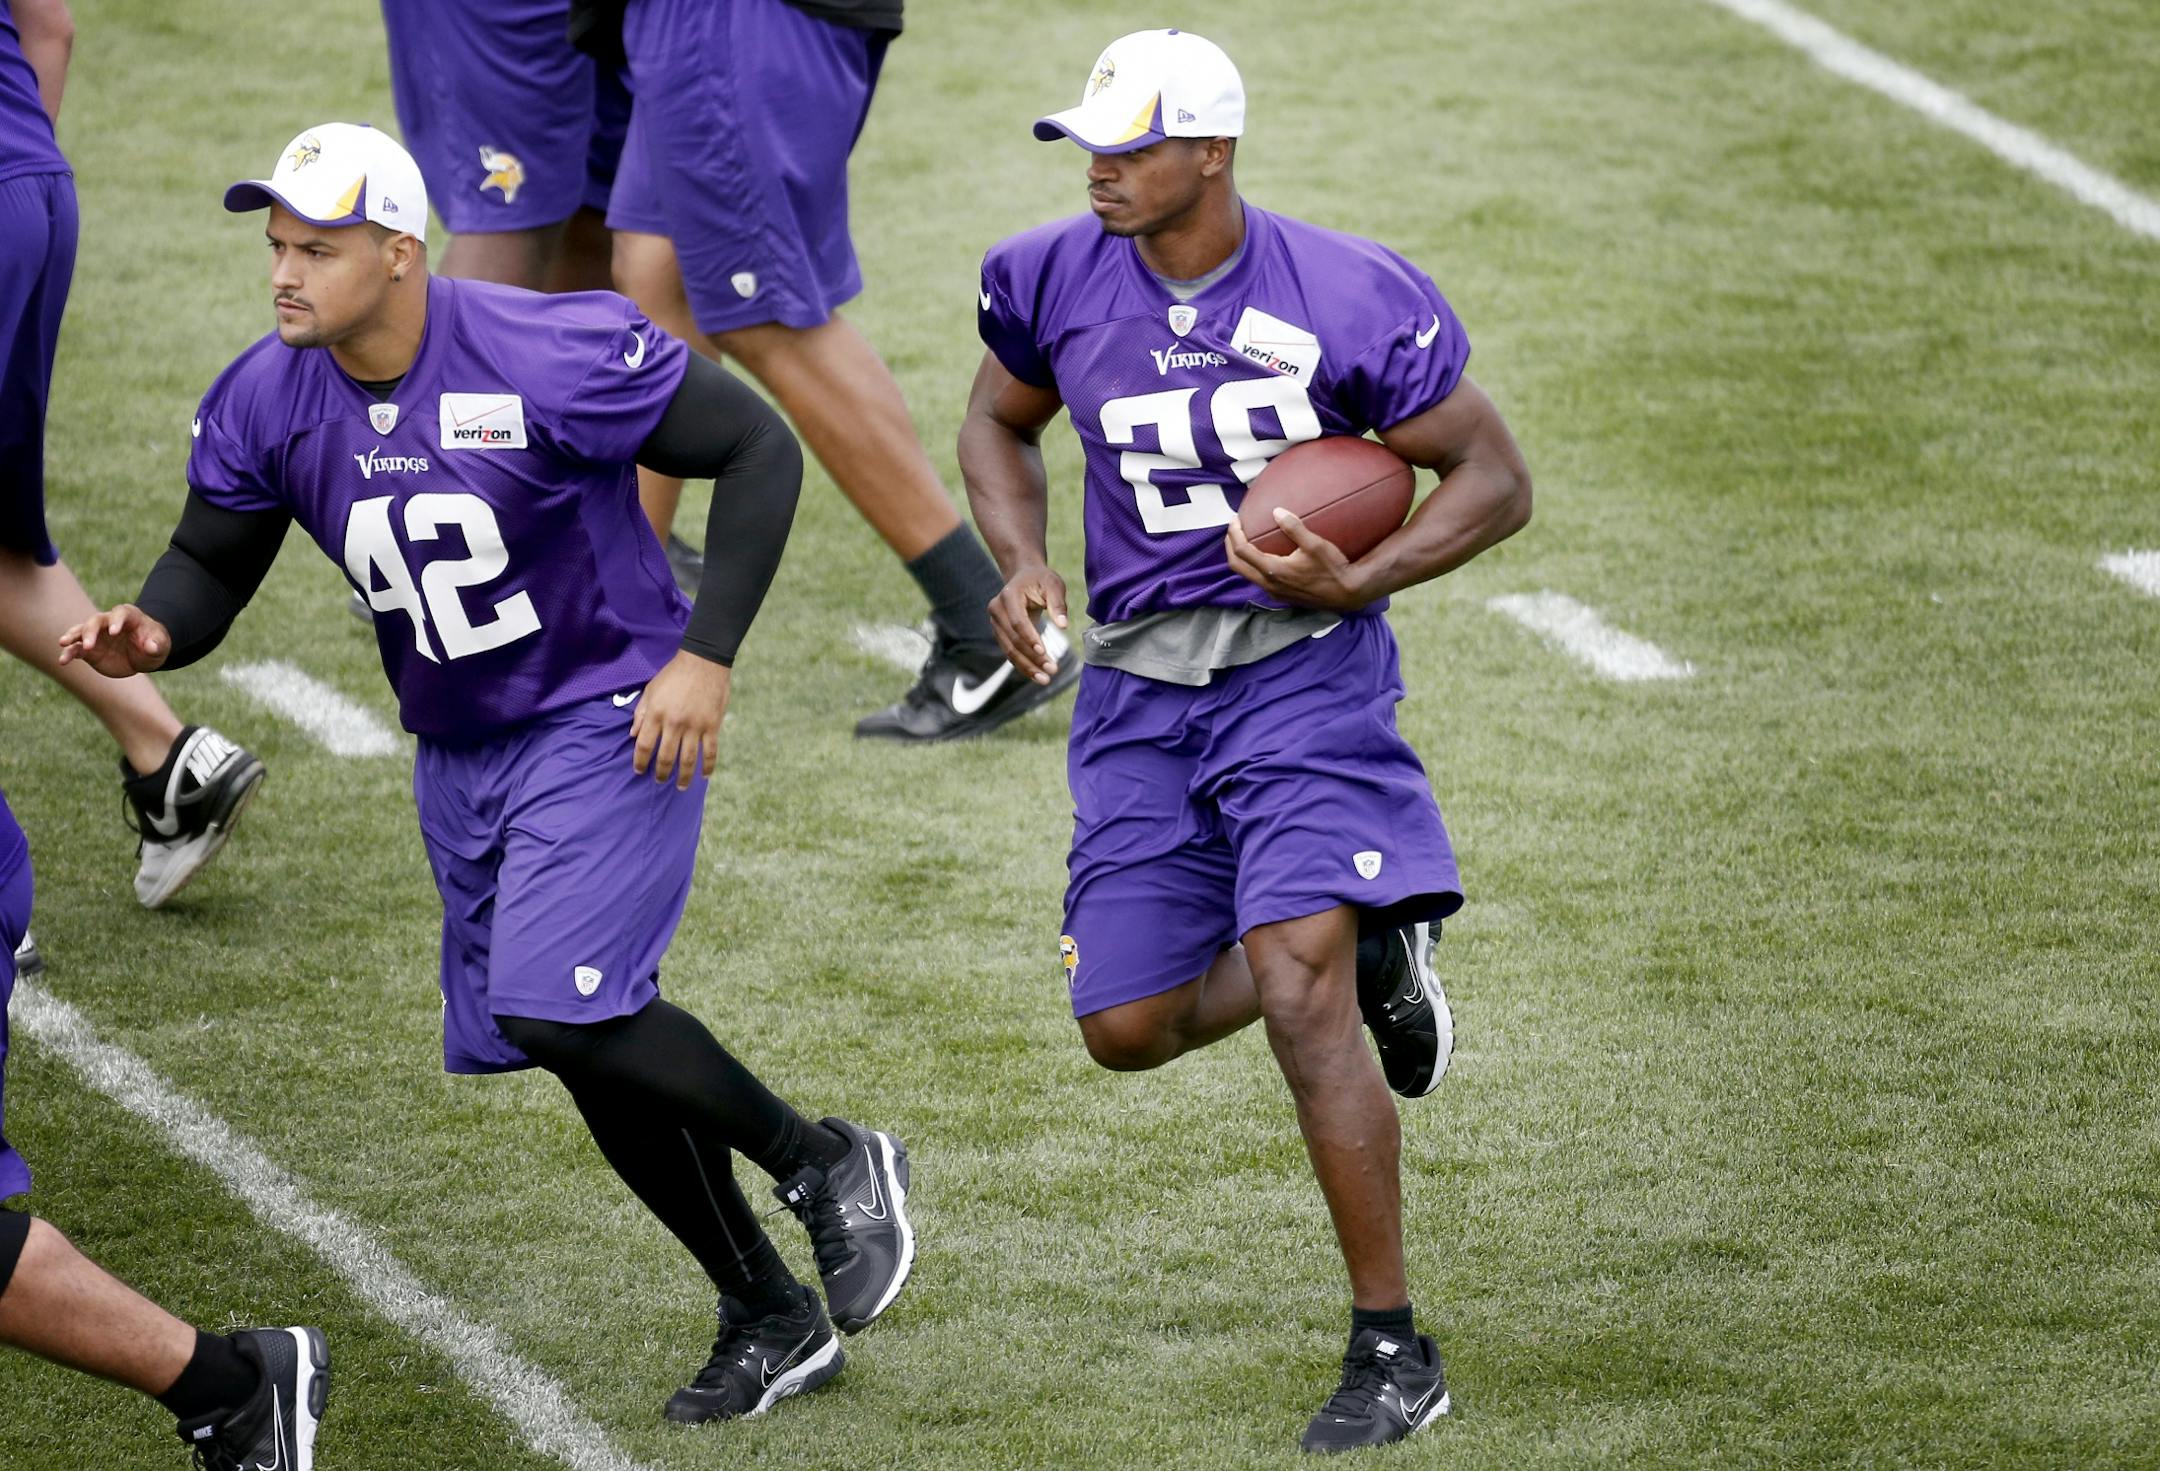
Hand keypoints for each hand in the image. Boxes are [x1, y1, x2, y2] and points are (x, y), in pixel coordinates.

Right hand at [56, 604, 172, 677]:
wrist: (144, 654)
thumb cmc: (154, 644)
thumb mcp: (160, 646)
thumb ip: (156, 645)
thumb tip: (151, 646)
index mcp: (128, 616)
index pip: (120, 614)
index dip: (116, 621)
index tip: (114, 632)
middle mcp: (109, 623)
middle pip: (95, 621)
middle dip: (90, 631)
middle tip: (88, 645)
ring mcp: (97, 635)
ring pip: (81, 631)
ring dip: (72, 636)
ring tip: (63, 643)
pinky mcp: (89, 649)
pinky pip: (76, 649)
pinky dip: (68, 653)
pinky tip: (63, 661)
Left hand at [631, 650, 729, 789]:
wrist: (704, 661)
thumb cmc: (674, 674)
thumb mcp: (651, 689)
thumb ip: (641, 712)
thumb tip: (632, 735)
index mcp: (656, 714)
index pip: (644, 744)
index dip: (640, 761)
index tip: (639, 770)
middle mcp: (674, 723)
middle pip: (666, 756)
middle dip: (662, 773)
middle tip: (660, 781)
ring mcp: (695, 726)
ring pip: (688, 758)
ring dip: (684, 776)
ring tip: (681, 786)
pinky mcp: (712, 725)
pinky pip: (710, 751)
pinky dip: (708, 765)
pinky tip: (704, 775)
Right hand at [987, 562, 1069, 684]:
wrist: (1025, 576)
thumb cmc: (1041, 580)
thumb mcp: (1054, 584)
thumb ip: (1058, 603)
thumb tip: (1064, 625)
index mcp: (1009, 596)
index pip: (1017, 622)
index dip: (1029, 638)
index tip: (1044, 653)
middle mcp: (997, 609)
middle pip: (1012, 640)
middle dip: (1031, 658)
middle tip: (1051, 671)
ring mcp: (995, 622)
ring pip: (1009, 650)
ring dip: (1027, 667)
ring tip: (1045, 679)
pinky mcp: (1000, 633)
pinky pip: (1010, 652)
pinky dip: (1023, 665)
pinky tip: (1038, 675)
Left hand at [1224, 509, 1376, 611]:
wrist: (1348, 593)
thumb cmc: (1333, 568)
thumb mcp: (1315, 545)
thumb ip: (1294, 527)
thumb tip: (1277, 511)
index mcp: (1274, 571)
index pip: (1242, 552)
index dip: (1234, 534)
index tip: (1235, 520)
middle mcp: (1270, 585)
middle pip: (1237, 566)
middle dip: (1230, 546)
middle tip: (1233, 529)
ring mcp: (1275, 592)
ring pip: (1247, 575)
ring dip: (1240, 557)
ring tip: (1243, 539)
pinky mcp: (1282, 596)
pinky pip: (1258, 580)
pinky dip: (1252, 565)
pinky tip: (1262, 554)